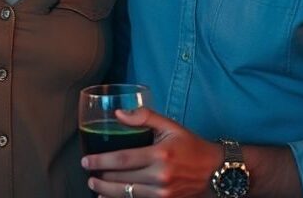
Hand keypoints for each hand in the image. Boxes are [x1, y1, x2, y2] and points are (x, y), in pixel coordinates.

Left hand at [81, 107, 221, 197]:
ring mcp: (164, 194)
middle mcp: (160, 177)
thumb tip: (118, 113)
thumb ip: (144, 116)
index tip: (86, 160)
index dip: (101, 161)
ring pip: (128, 195)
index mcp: (159, 154)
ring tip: (94, 186)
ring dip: (107, 192)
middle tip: (87, 172)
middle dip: (101, 178)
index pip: (123, 159)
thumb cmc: (190, 145)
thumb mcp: (170, 125)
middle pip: (122, 180)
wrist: (215, 170)